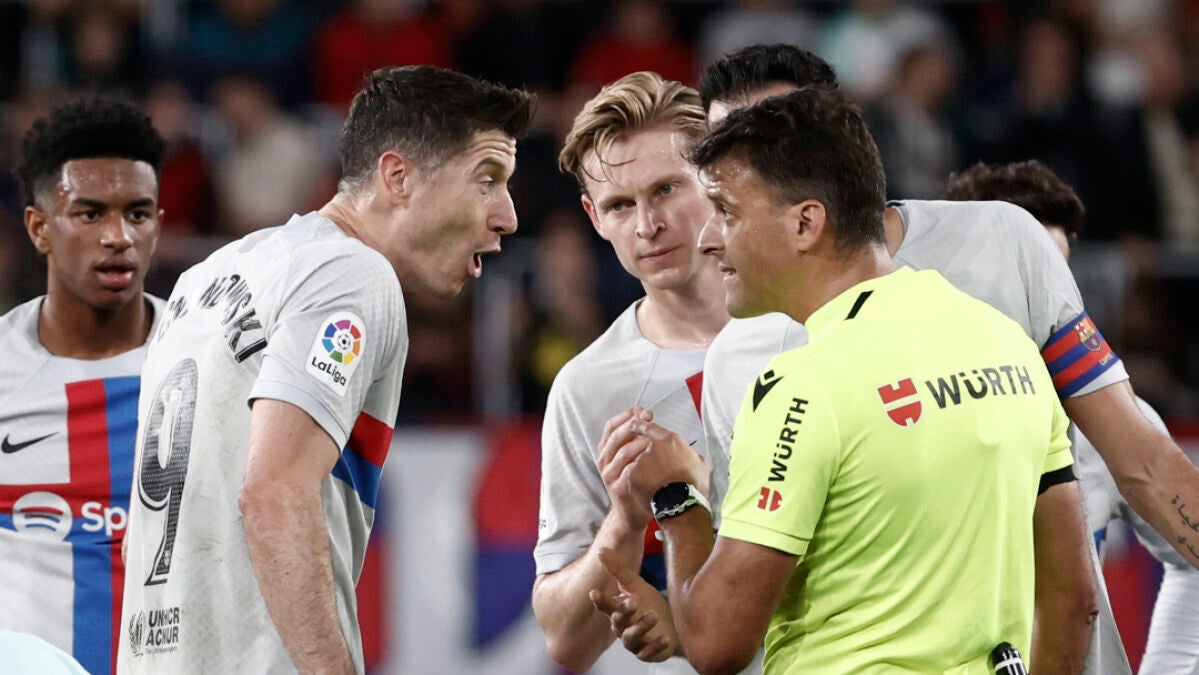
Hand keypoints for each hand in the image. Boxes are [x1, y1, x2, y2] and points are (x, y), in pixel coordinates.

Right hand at [589, 547, 678, 661]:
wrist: (671, 623)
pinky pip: (647, 652)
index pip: (605, 605)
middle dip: (624, 611)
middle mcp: (622, 627)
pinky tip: (665, 638)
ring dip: (641, 627)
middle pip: (617, 621)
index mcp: (617, 610)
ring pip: (630, 637)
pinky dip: (655, 646)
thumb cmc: (649, 603)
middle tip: (635, 600)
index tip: (595, 592)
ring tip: (654, 616)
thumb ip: (617, 570)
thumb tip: (600, 549)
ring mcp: (633, 642)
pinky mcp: (646, 652)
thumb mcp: (635, 585)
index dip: (600, 600)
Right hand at [597, 408, 654, 527]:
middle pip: (615, 436)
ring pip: (621, 452)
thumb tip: (647, 419)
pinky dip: (639, 462)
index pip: (611, 426)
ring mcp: (609, 475)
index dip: (626, 415)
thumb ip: (634, 441)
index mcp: (606, 450)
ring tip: (652, 436)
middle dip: (633, 424)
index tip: (642, 410)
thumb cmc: (635, 484)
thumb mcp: (630, 459)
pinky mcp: (618, 488)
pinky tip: (650, 456)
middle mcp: (604, 461)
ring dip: (637, 441)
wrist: (631, 514)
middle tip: (648, 418)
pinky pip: (627, 471)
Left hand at [622, 411, 710, 502]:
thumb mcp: (701, 464)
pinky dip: (634, 478)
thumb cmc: (693, 486)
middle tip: (645, 458)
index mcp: (670, 440)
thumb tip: (694, 456)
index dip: (642, 428)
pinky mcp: (632, 475)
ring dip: (638, 464)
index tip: (640, 430)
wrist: (682, 505)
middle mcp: (653, 446)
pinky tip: (643, 485)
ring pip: (634, 457)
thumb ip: (693, 454)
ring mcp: (641, 460)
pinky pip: (630, 473)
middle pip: (639, 441)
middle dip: (640, 448)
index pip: (648, 426)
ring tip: (647, 477)